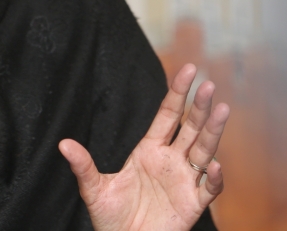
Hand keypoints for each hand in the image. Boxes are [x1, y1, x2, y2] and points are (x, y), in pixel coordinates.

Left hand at [59, 64, 228, 230]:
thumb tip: (64, 144)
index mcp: (149, 151)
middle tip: (209, 84)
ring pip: (204, 151)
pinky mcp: (192, 205)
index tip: (188, 70)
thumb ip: (83, 166)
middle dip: (200, 107)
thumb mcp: (94, 189)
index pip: (168, 115)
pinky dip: (214, 178)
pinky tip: (214, 165)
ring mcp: (183, 181)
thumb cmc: (111, 219)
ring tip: (223, 109)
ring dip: (213, 131)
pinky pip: (208, 189)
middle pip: (190, 128)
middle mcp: (170, 161)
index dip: (178, 93)